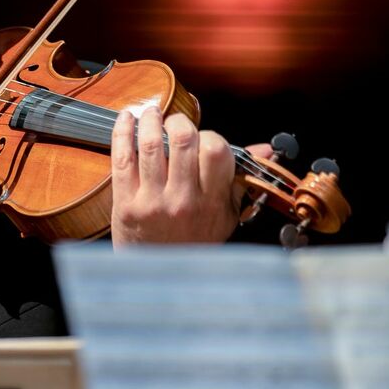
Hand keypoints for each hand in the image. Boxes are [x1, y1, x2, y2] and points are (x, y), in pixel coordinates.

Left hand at [109, 107, 269, 245]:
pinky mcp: (126, 202)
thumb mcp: (225, 215)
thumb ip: (241, 180)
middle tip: (175, 121)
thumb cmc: (193, 240)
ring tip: (151, 113)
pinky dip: (122, 132)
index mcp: (212, 202)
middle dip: (179, 121)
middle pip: (184, 141)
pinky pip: (123, 157)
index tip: (202, 136)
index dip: (209, 135)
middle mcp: (184, 201)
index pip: (216, 151)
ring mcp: (153, 201)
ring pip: (152, 145)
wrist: (159, 275)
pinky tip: (126, 119)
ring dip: (151, 120)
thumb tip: (265, 150)